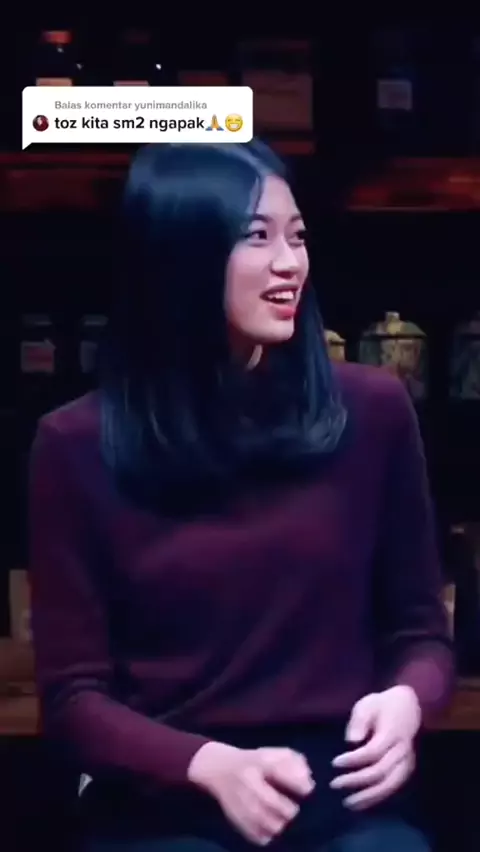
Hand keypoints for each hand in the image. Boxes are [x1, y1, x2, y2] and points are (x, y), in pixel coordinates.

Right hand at [188, 741, 314, 845]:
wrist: (219, 769)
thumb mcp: (273, 753)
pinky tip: (269, 828)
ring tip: (282, 819)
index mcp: (258, 762)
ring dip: (280, 824)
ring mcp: (240, 801)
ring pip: (266, 823)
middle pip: (274, 803)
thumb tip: (309, 781)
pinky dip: (267, 835)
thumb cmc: (253, 761)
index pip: (281, 772)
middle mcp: (248, 782)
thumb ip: (294, 762)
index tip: (307, 790)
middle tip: (293, 809)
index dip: (300, 784)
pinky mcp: (235, 818)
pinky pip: (256, 835)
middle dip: (290, 809)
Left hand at [330, 685, 420, 810]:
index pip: (372, 752)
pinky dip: (378, 797)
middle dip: (357, 780)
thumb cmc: (382, 705)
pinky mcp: (407, 769)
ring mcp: (407, 761)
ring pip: (390, 784)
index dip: (353, 760)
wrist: (408, 706)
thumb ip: (359, 721)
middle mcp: (402, 750)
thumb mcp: (367, 704)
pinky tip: (363, 803)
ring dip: (369, 796)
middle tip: (335, 784)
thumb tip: (351, 741)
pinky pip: (394, 787)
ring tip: (348, 803)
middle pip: (380, 771)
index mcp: (392, 732)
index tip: (334, 763)